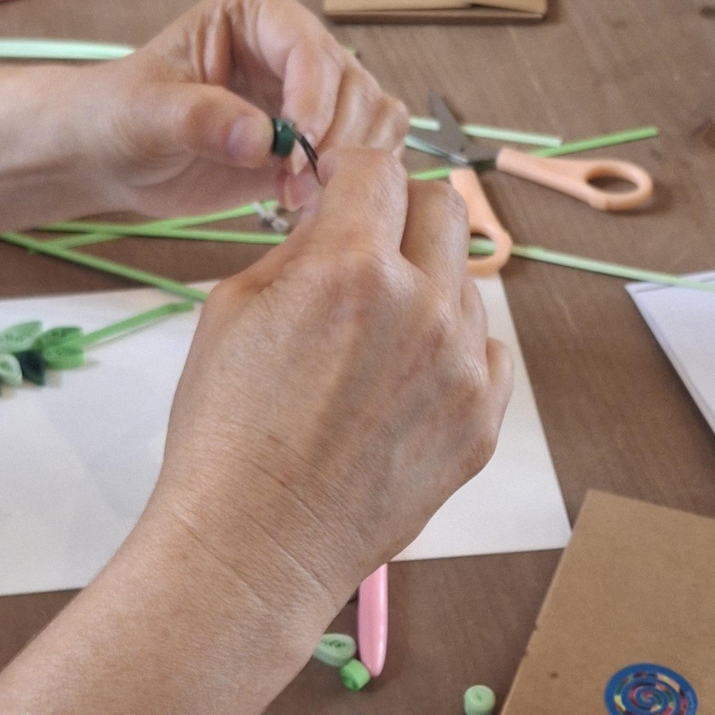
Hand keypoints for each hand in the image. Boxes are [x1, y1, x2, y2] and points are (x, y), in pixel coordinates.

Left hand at [80, 0, 409, 214]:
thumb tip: (263, 138)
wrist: (111, 156)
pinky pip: (369, 150)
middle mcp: (294, 44)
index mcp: (256, 11)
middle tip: (292, 186)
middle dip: (332, 138)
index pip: (306, 45)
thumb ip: (200, 119)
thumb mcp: (146, 113)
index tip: (296, 147)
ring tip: (294, 196)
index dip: (312, 97)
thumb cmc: (118, 115)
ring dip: (348, 161)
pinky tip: (307, 203)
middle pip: (353, 83)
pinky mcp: (319, 137)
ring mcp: (313, 91)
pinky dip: (353, 178)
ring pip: (373, 116)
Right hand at [152, 150, 511, 628]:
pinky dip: (453, 348)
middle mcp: (421, 307)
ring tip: (372, 337)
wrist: (254, 544)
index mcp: (351, 267)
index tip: (340, 192)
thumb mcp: (234, 306)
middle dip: (400, 213)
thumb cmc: (226, 431)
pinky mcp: (482, 419)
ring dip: (425, 285)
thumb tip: (336, 212)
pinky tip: (404, 378)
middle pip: (443, 206)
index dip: (350, 175)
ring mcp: (462, 367)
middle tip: (366, 247)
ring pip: (465, 281)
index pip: (379, 169)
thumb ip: (299, 245)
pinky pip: (487, 349)